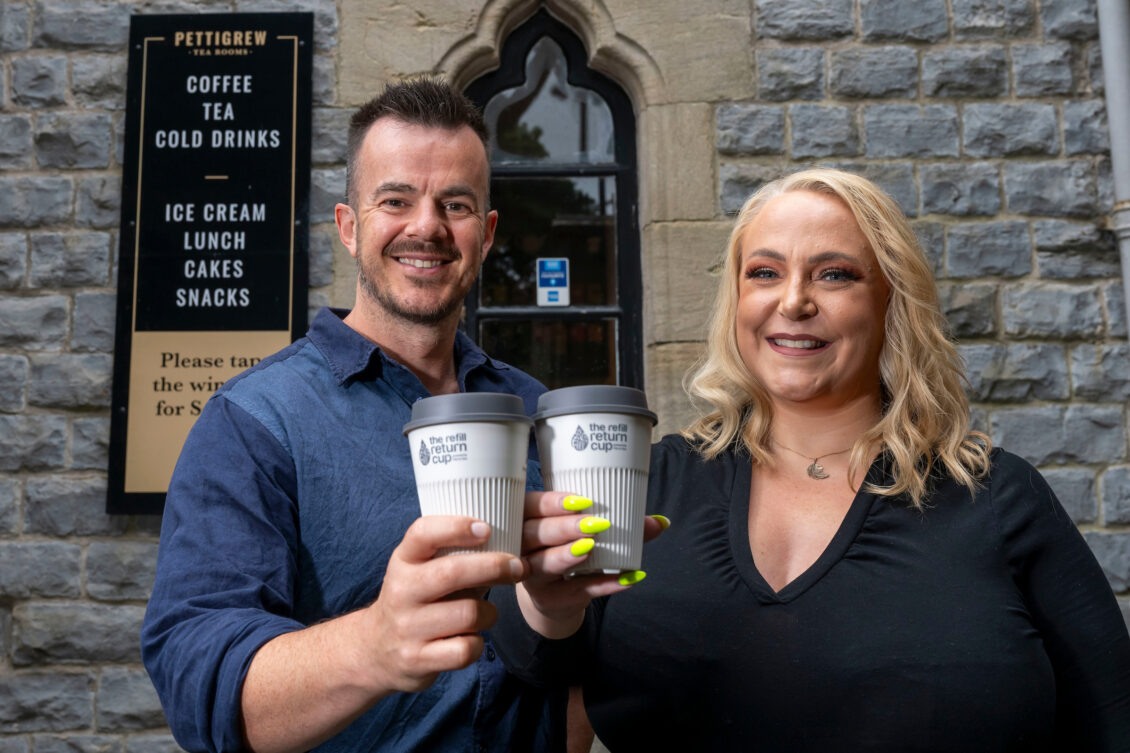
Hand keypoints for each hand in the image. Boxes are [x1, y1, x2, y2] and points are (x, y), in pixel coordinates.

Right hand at [359, 515, 525, 692]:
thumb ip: (452, 555)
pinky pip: (464, 650)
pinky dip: (477, 644)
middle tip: (518, 567)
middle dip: (494, 568)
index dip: (456, 527)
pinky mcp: (417, 659)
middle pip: (452, 572)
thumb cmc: (415, 600)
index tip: (487, 528)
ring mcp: (407, 627)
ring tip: (488, 613)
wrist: (375, 650)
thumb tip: (507, 541)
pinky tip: (472, 639)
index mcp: (403, 561)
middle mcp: (401, 591)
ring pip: (467, 614)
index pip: (422, 533)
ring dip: (489, 613)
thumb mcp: (419, 570)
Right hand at [516, 490, 667, 637]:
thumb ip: (619, 526)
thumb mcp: (584, 533)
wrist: (553, 595)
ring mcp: (533, 576)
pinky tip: (628, 579)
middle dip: (563, 528)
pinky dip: (603, 585)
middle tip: (593, 524)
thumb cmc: (568, 550)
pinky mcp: (550, 599)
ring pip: (544, 564)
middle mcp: (523, 547)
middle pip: (534, 534)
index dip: (550, 503)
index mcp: (527, 519)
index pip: (530, 506)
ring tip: (591, 548)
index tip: (581, 500)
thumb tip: (660, 522)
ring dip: (567, 556)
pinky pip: (576, 591)